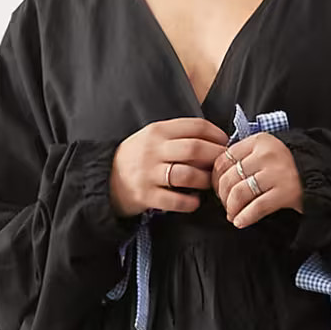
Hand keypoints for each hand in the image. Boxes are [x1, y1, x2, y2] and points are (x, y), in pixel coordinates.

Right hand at [110, 118, 230, 217]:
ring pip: (188, 175)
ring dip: (206, 181)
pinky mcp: (146, 196)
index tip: (225, 143)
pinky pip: (176, 201)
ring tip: (209, 183)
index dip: (217, 135)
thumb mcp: (152, 137)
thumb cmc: (137, 157)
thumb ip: (178, 135)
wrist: (105, 178)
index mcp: (157, 131)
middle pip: (195, 149)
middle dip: (216, 157)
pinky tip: (194, 201)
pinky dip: (191, 203)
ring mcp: (149, 174)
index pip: (196, 126)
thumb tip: (214, 140)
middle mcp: (153, 150)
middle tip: (224, 165)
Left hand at [213, 129, 301, 226]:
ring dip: (231, 208)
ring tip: (233, 215)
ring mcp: (277, 173)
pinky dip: (245, 217)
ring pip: (240, 193)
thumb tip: (217, 177)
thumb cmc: (288, 165)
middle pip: (229, 178)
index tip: (217, 189)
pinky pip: (257, 207)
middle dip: (222, 197)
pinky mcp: (286, 192)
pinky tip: (240, 222)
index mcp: (259, 141)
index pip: (224, 159)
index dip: (215, 178)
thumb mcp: (267, 151)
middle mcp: (267, 154)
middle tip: (226, 205)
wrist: (321, 173)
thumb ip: (245, 156)